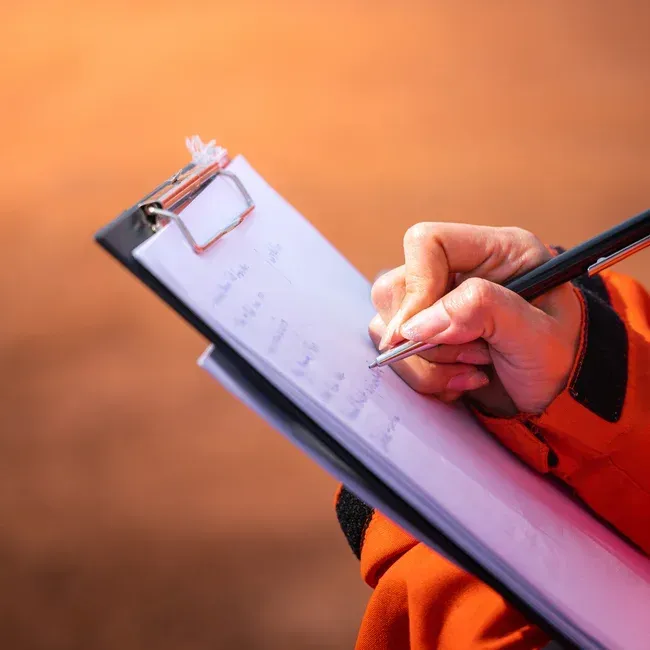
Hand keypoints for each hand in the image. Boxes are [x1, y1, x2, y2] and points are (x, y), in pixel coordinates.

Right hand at [369, 223, 582, 414]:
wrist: (560, 395)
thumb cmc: (561, 359)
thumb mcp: (536, 334)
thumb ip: (481, 312)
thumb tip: (416, 325)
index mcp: (495, 250)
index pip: (427, 243)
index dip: (417, 286)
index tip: (421, 332)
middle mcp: (460, 271)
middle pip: (395, 287)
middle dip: (426, 337)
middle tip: (472, 357)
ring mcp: (438, 303)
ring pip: (387, 325)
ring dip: (427, 362)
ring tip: (474, 371)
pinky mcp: (427, 334)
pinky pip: (397, 352)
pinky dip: (425, 376)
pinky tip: (461, 381)